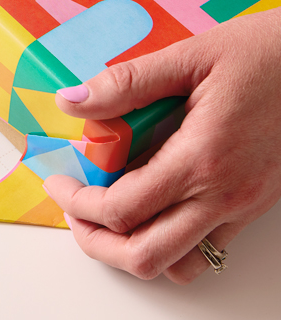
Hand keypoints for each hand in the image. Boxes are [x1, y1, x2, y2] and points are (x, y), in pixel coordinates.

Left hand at [43, 8, 280, 283]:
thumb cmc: (266, 54)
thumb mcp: (190, 56)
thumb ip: (126, 83)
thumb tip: (71, 101)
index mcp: (200, 158)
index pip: (121, 209)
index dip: (77, 204)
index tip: (60, 183)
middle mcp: (223, 195)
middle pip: (145, 256)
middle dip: (96, 242)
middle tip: (75, 212)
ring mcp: (243, 207)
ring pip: (181, 266)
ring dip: (136, 250)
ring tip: (111, 215)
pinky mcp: (256, 207)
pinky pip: (208, 249)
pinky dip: (172, 242)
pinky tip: (156, 206)